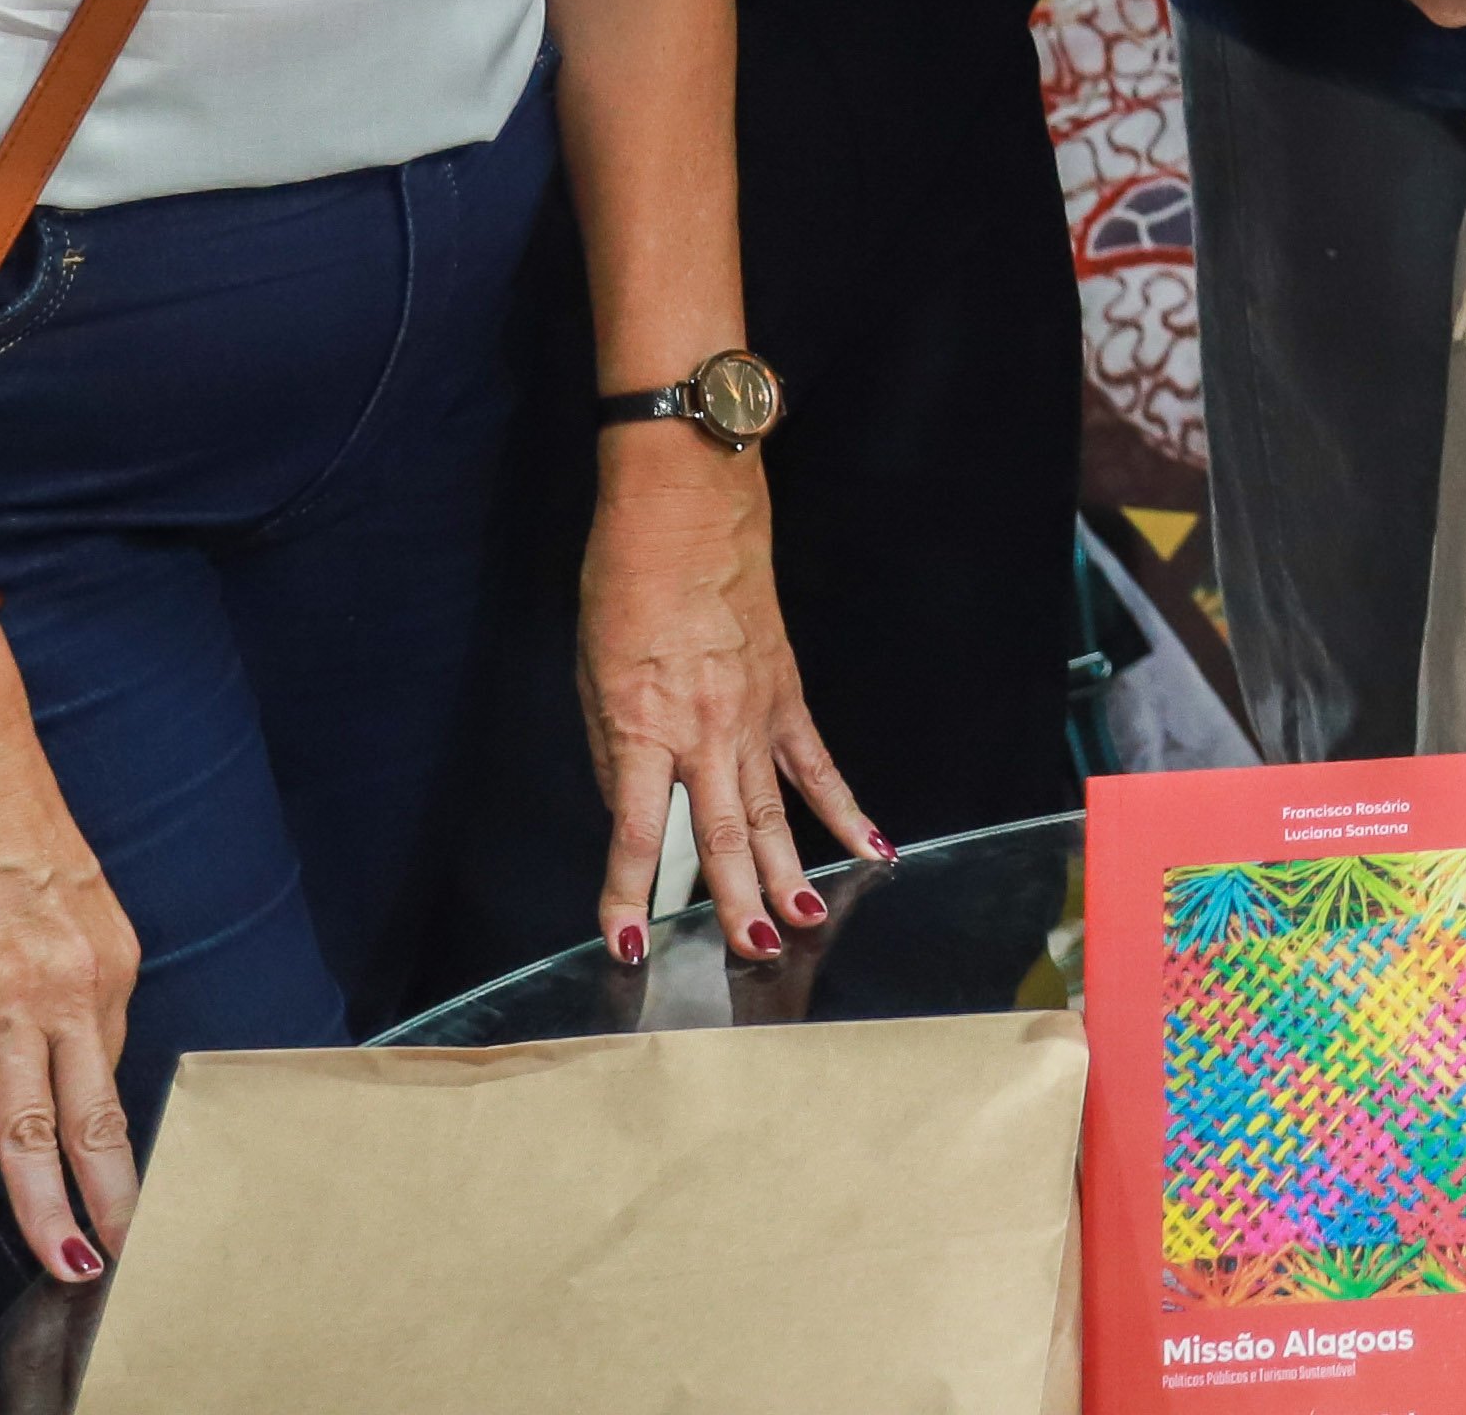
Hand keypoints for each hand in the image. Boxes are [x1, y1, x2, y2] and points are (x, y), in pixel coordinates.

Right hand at [0, 654, 140, 1284]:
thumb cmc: (5, 819)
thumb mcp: (67, 897)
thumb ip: (64, 969)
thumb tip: (37, 1032)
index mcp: (114, 963)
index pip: (108, 1061)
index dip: (96, 1116)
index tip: (98, 1165)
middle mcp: (77, 990)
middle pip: (98, 1116)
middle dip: (112, 1195)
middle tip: (122, 1253)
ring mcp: (12, 1004)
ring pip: (34, 1130)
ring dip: (47, 1207)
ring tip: (65, 1264)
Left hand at [578, 433, 880, 965]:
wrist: (686, 512)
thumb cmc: (625, 586)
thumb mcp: (594, 674)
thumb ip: (614, 751)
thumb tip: (635, 811)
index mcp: (642, 726)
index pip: (634, 832)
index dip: (628, 894)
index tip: (626, 943)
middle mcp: (704, 730)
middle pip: (721, 834)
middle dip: (735, 900)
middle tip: (752, 953)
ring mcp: (754, 714)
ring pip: (774, 810)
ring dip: (790, 872)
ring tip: (807, 924)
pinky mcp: (786, 695)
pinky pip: (817, 764)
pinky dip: (845, 810)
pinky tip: (872, 849)